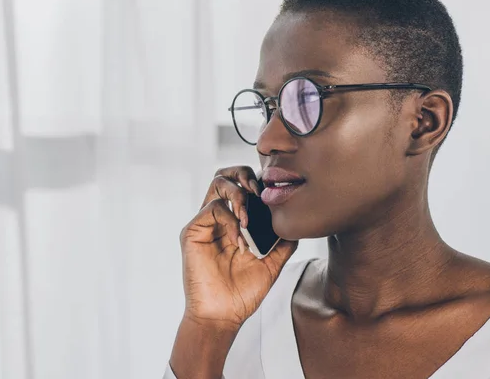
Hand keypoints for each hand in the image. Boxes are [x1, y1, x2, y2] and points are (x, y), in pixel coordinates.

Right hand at [179, 166, 297, 329]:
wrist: (223, 315)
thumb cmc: (243, 292)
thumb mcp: (272, 262)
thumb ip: (283, 241)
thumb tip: (297, 223)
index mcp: (233, 222)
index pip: (242, 186)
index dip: (257, 181)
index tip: (273, 193)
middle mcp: (217, 218)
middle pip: (226, 175)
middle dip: (244, 175)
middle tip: (258, 191)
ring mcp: (204, 223)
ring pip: (218, 183)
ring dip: (239, 195)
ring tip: (248, 217)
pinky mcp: (192, 231)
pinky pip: (212, 208)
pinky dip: (230, 219)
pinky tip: (239, 239)